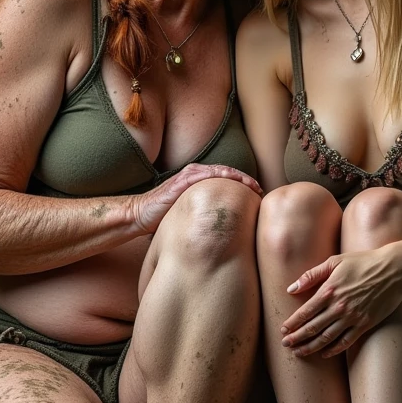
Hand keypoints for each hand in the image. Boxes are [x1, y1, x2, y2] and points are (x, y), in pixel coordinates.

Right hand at [133, 162, 262, 234]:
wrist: (140, 215)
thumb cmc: (163, 218)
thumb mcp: (189, 215)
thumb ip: (204, 215)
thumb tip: (224, 230)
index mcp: (198, 181)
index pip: (226, 179)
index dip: (244, 185)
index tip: (258, 196)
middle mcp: (195, 174)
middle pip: (228, 173)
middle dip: (246, 181)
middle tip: (261, 191)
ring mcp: (189, 175)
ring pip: (221, 171)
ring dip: (239, 177)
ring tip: (254, 187)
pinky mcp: (183, 180)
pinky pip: (206, 175)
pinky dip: (222, 176)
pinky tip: (235, 182)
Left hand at [281, 246, 401, 357]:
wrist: (394, 269)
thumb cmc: (364, 262)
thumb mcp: (335, 261)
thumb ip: (311, 275)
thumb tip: (291, 288)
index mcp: (329, 290)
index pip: (305, 312)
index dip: (292, 323)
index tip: (283, 331)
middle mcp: (339, 306)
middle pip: (312, 327)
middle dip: (297, 338)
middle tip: (286, 345)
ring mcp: (352, 317)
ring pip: (326, 337)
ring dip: (310, 347)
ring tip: (299, 353)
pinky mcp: (365, 324)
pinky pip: (346, 341)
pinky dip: (334, 350)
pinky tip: (324, 353)